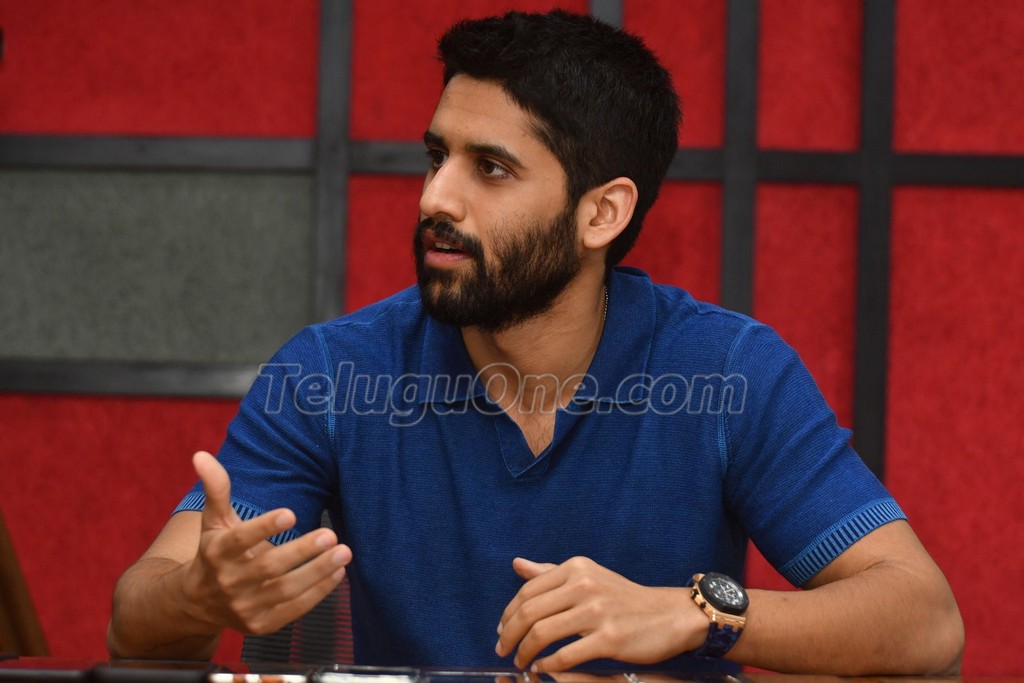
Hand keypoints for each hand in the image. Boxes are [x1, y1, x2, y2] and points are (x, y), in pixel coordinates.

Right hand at [180, 451, 351, 634]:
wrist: (197, 603)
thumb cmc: (214, 552)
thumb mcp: (213, 521)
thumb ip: (216, 488)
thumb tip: (202, 455)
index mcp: (217, 552)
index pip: (239, 541)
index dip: (264, 527)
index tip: (290, 513)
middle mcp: (229, 582)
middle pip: (269, 568)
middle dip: (302, 551)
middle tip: (331, 534)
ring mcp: (245, 607)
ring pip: (286, 591)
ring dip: (318, 571)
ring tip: (344, 552)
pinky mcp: (261, 625)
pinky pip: (293, 609)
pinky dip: (318, 593)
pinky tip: (337, 573)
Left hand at [495, 556, 704, 671]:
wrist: (669, 614)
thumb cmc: (623, 597)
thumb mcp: (588, 576)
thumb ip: (550, 573)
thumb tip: (517, 564)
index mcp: (576, 568)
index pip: (528, 590)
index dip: (509, 613)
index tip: (501, 630)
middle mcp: (584, 584)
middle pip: (530, 611)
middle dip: (509, 634)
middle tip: (502, 650)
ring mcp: (597, 610)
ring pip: (542, 633)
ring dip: (524, 652)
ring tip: (521, 662)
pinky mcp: (609, 637)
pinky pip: (565, 655)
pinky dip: (547, 664)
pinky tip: (542, 668)